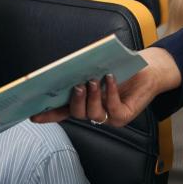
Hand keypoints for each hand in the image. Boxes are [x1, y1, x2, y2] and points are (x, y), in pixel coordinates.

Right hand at [31, 46, 181, 126]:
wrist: (149, 69)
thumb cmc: (121, 68)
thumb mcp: (98, 67)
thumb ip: (83, 71)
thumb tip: (67, 69)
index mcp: (84, 101)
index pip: (62, 110)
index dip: (48, 114)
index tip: (33, 115)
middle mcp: (94, 111)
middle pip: (76, 113)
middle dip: (75, 100)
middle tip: (77, 84)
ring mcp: (108, 117)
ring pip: (92, 115)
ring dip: (91, 97)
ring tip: (94, 80)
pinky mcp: (123, 116)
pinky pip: (112, 109)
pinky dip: (110, 93)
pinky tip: (110, 78)